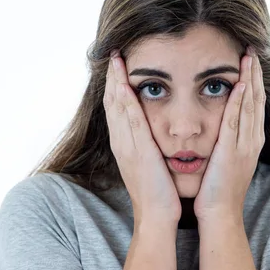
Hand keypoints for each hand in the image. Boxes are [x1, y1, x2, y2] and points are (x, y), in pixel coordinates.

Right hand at [103, 49, 181, 226]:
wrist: (157, 215)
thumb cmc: (157, 191)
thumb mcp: (149, 163)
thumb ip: (147, 145)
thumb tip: (150, 132)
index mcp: (125, 145)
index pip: (117, 109)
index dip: (115, 86)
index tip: (118, 65)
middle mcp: (122, 143)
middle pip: (112, 103)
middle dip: (112, 77)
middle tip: (113, 53)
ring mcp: (128, 147)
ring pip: (118, 108)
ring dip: (116, 82)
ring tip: (116, 60)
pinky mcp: (139, 152)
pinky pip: (131, 122)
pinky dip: (127, 102)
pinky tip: (126, 85)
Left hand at [193, 46, 265, 222]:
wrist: (220, 212)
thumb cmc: (218, 189)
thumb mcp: (226, 160)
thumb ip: (227, 141)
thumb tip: (223, 127)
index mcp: (250, 141)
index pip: (254, 104)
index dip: (254, 81)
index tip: (250, 61)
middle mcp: (252, 140)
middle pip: (256, 100)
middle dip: (255, 74)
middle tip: (252, 49)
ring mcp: (245, 145)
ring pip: (250, 106)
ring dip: (250, 80)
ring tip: (249, 57)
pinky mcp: (232, 151)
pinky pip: (236, 121)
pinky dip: (240, 101)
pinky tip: (240, 84)